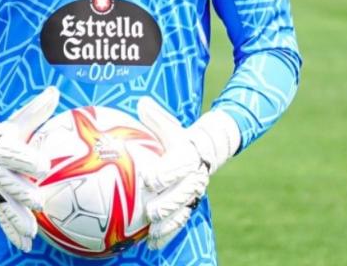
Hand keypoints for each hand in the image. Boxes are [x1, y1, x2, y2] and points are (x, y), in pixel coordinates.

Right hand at [0, 87, 58, 251]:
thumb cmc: (1, 130)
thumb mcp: (18, 119)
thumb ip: (36, 109)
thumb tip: (55, 90)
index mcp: (1, 148)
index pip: (14, 154)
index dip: (27, 159)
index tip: (43, 165)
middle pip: (9, 183)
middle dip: (23, 194)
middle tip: (39, 203)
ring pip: (5, 205)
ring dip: (18, 219)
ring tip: (32, 233)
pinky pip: (3, 216)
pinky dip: (12, 231)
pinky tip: (24, 245)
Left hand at [137, 97, 240, 249]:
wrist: (204, 151)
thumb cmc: (178, 137)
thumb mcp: (169, 124)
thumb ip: (155, 117)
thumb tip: (141, 102)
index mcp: (186, 155)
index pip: (177, 164)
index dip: (165, 172)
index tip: (149, 178)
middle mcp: (193, 176)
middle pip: (182, 192)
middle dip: (167, 203)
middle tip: (151, 210)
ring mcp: (192, 193)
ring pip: (182, 210)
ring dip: (168, 223)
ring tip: (152, 233)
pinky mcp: (189, 205)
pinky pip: (180, 221)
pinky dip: (168, 234)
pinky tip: (152, 244)